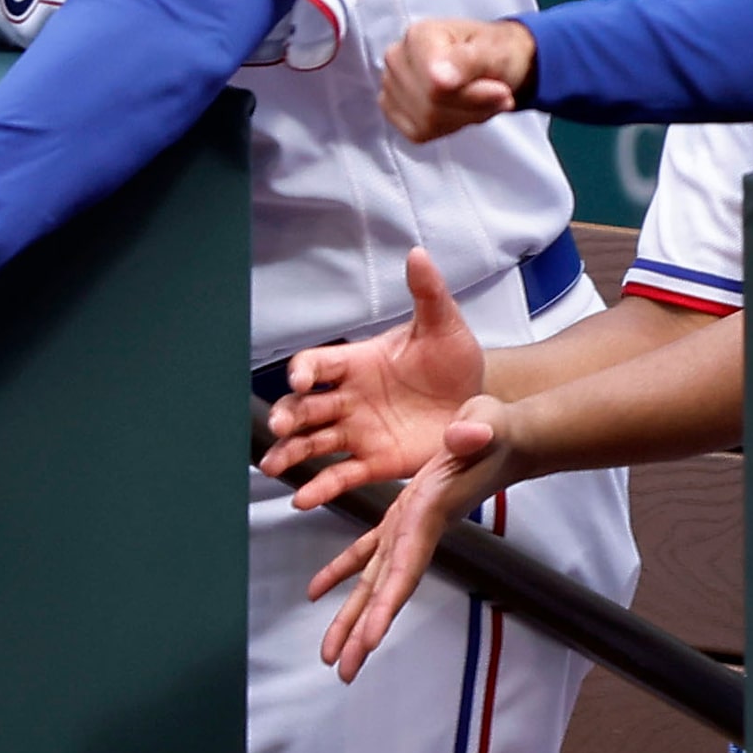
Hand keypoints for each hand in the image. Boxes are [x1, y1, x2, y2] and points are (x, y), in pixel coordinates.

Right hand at [261, 247, 487, 507]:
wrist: (479, 403)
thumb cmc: (453, 361)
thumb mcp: (445, 326)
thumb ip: (428, 295)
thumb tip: (418, 255)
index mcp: (358, 363)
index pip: (319, 365)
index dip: (304, 372)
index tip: (300, 381)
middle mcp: (349, 399)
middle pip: (305, 407)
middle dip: (287, 416)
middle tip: (279, 427)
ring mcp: (358, 432)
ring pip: (312, 443)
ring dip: (289, 453)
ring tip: (273, 466)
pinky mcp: (374, 462)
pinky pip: (340, 475)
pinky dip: (320, 487)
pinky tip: (303, 498)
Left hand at [308, 396, 530, 682]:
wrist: (506, 437)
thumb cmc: (498, 432)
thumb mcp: (488, 425)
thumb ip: (477, 432)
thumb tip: (470, 433)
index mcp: (430, 515)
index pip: (407, 567)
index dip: (388, 604)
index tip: (370, 640)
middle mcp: (417, 532)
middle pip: (386, 590)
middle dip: (363, 630)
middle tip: (341, 669)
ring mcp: (408, 528)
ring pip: (373, 579)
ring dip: (351, 616)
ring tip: (330, 652)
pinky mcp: (402, 516)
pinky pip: (367, 551)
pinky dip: (341, 570)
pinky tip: (318, 590)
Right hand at [381, 18, 535, 142]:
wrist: (492, 60)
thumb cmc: (493, 51)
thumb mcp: (496, 52)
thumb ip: (469, 62)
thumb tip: (439, 79)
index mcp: (419, 35)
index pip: (437, 85)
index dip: (473, 95)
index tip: (500, 90)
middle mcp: (397, 58)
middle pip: (433, 105)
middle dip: (472, 107)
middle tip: (496, 93)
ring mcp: (391, 85)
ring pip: (428, 121)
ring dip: (465, 116)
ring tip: (481, 98)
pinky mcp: (394, 111)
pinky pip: (421, 132)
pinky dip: (449, 126)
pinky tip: (461, 108)